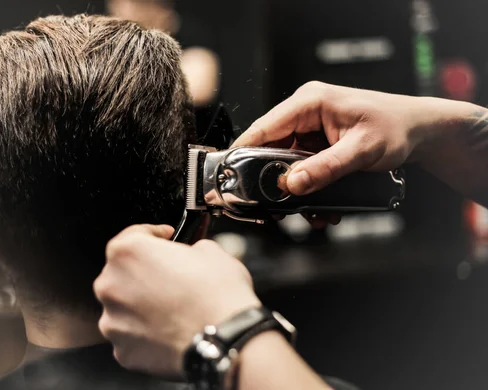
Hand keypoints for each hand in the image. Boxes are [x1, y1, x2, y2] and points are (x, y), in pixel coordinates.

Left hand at [94, 224, 260, 377]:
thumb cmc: (218, 295)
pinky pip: (129, 335)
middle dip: (144, 272)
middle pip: (122, 272)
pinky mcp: (122, 349)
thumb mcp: (210, 250)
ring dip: (140, 303)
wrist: (226, 341)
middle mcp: (111, 284)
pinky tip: (167, 329)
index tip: (164, 238)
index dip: (153, 234)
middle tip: (170, 277)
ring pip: (122, 306)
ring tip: (170, 308)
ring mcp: (113, 320)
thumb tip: (187, 256)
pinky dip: (144, 332)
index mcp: (128, 252)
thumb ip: (188, 248)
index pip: (133, 235)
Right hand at [233, 81, 430, 195]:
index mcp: (309, 102)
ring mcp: (310, 128)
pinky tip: (319, 205)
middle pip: (271, 148)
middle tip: (274, 207)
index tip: (230, 176)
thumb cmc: (395, 128)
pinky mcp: (318, 143)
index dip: (243, 152)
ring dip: (293, 188)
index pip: (264, 127)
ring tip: (306, 212)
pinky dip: (307, 187)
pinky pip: (302, 167)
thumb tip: (292, 184)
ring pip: (285, 162)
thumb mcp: (360, 151)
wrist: (419, 130)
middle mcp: (305, 113)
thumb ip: (325, 169)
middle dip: (273, 179)